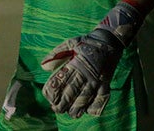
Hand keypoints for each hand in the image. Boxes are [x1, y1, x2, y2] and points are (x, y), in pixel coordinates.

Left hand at [40, 1, 141, 117]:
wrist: (110, 40)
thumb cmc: (87, 42)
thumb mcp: (70, 43)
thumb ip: (56, 54)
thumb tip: (43, 66)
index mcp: (76, 64)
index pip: (61, 82)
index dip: (53, 92)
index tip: (48, 98)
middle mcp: (86, 74)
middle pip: (71, 95)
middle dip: (61, 104)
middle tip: (55, 108)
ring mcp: (97, 81)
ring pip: (84, 101)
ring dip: (75, 109)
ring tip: (69, 113)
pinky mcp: (106, 84)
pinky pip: (100, 100)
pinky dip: (93, 107)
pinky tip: (86, 110)